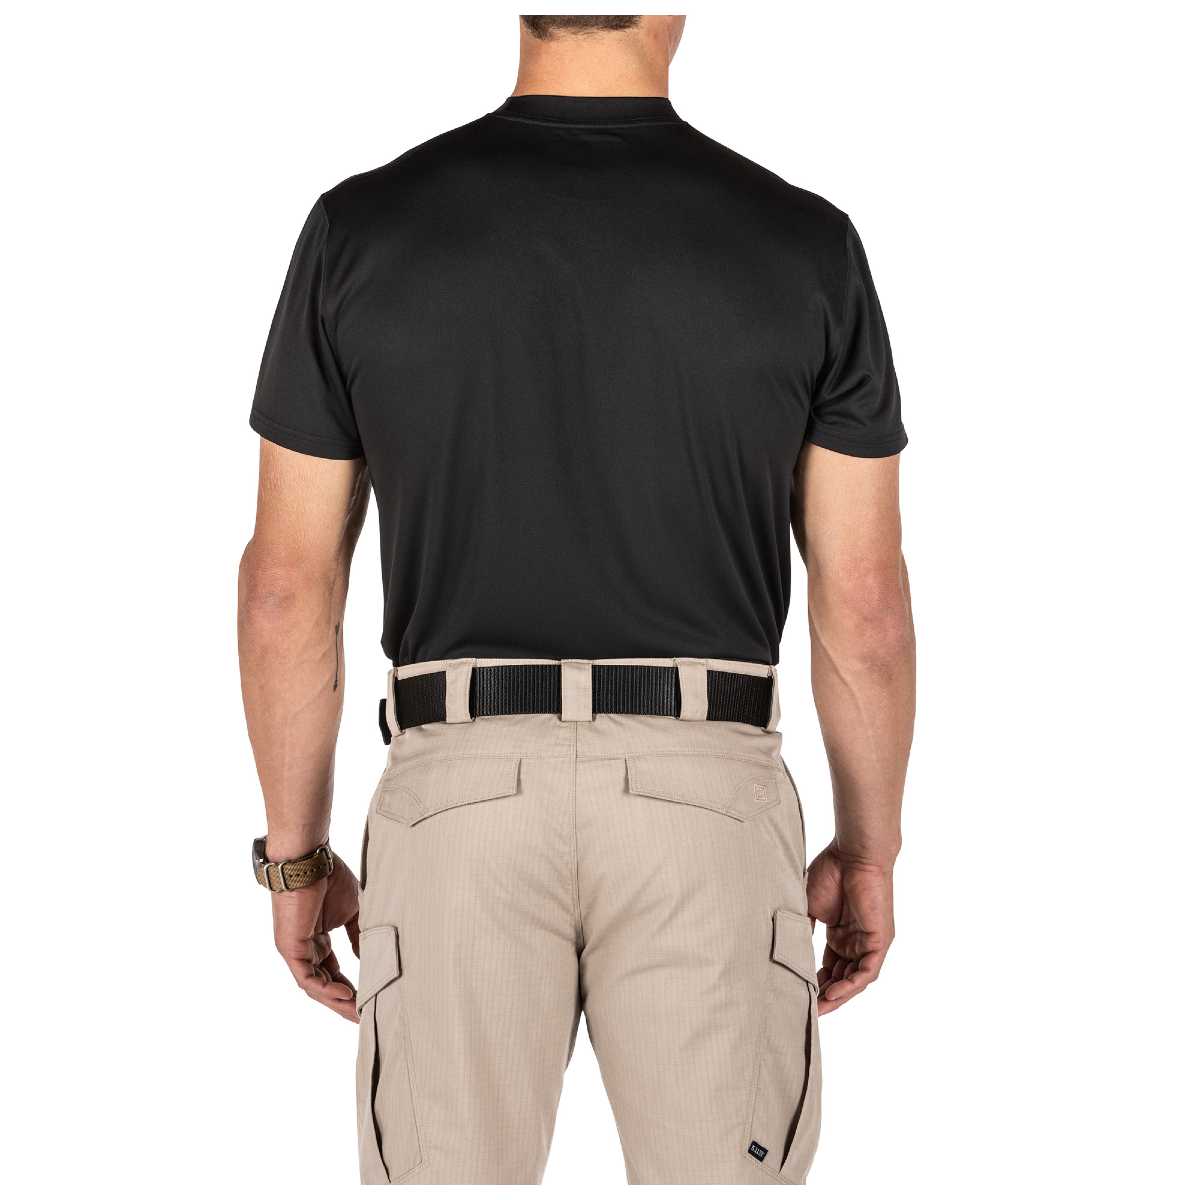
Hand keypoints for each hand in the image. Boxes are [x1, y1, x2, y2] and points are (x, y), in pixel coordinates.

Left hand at [271, 851, 361, 1021]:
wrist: (310, 860)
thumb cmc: (330, 878)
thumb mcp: (352, 911)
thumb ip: (358, 934)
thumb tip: (368, 955)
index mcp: (317, 940)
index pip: (333, 972)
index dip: (350, 988)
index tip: (368, 1000)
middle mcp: (305, 948)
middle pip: (324, 984)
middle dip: (344, 1002)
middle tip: (364, 1017)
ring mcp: (295, 950)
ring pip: (315, 986)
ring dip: (336, 1001)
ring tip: (357, 1012)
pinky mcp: (290, 948)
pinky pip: (307, 977)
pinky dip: (325, 989)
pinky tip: (345, 994)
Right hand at [805, 843, 894, 1014]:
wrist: (854, 853)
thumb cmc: (831, 872)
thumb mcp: (808, 907)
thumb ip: (802, 930)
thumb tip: (787, 952)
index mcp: (840, 934)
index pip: (828, 966)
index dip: (814, 981)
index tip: (797, 993)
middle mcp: (856, 942)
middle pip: (841, 977)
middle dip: (824, 994)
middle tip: (805, 1010)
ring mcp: (869, 943)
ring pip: (854, 979)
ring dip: (837, 995)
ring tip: (818, 1009)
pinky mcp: (879, 941)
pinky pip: (866, 972)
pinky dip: (850, 986)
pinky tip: (833, 994)